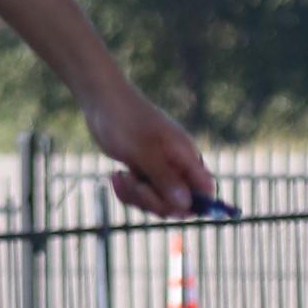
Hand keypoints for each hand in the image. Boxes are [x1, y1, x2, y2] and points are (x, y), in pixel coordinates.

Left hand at [83, 77, 217, 219]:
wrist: (102, 101)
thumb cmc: (126, 120)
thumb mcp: (144, 151)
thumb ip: (165, 178)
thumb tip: (186, 205)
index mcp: (186, 157)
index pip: (205, 190)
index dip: (196, 205)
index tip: (170, 206)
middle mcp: (177, 166)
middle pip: (179, 204)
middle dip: (155, 201)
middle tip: (135, 183)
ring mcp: (159, 170)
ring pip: (157, 202)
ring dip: (136, 196)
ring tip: (120, 175)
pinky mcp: (142, 172)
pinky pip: (140, 196)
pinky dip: (127, 193)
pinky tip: (115, 176)